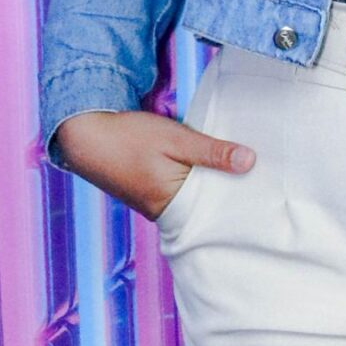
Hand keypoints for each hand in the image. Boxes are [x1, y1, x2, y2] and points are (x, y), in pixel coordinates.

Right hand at [54, 108, 255, 222]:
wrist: (82, 134)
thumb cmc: (128, 136)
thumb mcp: (176, 138)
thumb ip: (212, 151)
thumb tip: (250, 161)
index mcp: (171, 203)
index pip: (216, 210)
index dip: (238, 200)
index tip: (263, 192)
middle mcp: (162, 211)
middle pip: (205, 208)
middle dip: (227, 196)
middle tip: (258, 183)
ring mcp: (152, 204)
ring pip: (192, 200)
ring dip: (209, 188)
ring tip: (239, 176)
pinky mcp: (147, 193)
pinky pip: (178, 194)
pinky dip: (193, 184)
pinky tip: (207, 172)